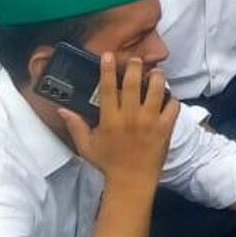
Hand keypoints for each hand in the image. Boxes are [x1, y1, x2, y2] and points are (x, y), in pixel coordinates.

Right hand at [58, 54, 178, 189]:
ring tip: (156, 73)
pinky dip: (172, 99)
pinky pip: (173, 106)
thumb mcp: (87, 146)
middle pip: (134, 84)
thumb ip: (76, 126)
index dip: (108, 70)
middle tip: (135, 60)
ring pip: (157, 90)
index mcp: (110, 120)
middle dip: (135, 67)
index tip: (108, 55)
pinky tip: (168, 97)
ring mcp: (150, 122)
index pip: (108, 89)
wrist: (131, 182)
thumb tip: (62, 109)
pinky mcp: (165, 128)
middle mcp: (130, 117)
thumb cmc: (108, 163)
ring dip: (157, 78)